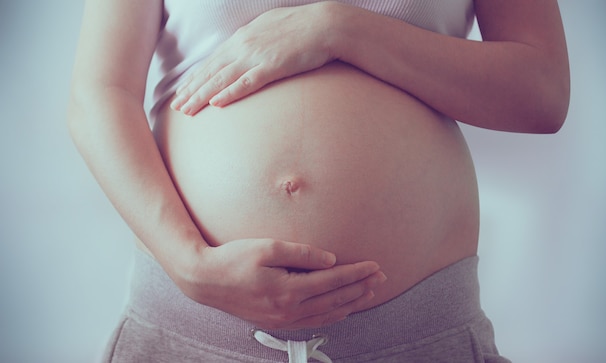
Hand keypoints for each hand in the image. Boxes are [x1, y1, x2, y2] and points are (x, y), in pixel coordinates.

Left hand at [170, 2, 336, 114]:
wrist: (324, 25)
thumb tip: (245, 51)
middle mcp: (243, 46)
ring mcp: (256, 56)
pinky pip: (246, 83)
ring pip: (222, 79)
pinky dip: (229, 93)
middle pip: (211, 72)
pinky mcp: (272, 67)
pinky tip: (216, 104)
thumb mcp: (270, 29)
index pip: (212, 61)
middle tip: (176, 107)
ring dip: (202, 96)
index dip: (195, 78)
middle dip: (191, 90)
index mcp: (242, 37)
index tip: (182, 91)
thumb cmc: (301, 27)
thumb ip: (254, 41)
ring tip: (187, 110)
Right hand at [173, 238, 385, 329]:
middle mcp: (288, 310)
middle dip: (361, 288)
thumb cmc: (234, 259)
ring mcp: (282, 319)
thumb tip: (331, 259)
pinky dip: (333, 315)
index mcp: (288, 290)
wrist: (205, 281)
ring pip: (327, 315)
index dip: (356, 273)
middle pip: (335, 299)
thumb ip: (302, 253)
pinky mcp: (276, 322)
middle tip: (381, 278)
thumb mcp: (267, 247)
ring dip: (351, 303)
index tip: (375, 266)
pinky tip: (342, 309)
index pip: (333, 281)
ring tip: (369, 294)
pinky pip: (313, 322)